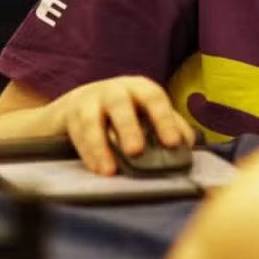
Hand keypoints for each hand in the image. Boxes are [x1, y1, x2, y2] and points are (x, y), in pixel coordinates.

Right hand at [46, 76, 195, 174]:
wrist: (78, 105)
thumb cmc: (123, 112)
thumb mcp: (147, 112)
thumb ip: (169, 125)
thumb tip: (187, 144)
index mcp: (139, 88)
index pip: (154, 98)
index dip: (164, 119)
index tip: (172, 143)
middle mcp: (115, 90)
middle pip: (120, 105)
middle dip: (128, 128)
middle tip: (136, 151)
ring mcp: (90, 101)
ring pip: (92, 121)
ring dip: (100, 146)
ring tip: (110, 170)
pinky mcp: (70, 115)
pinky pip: (77, 135)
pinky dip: (87, 153)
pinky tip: (97, 169)